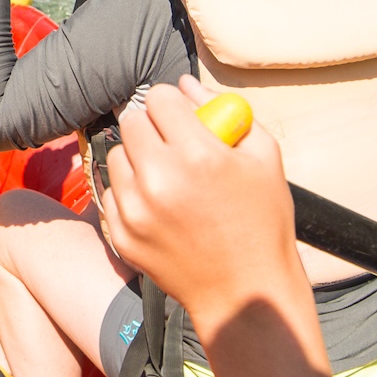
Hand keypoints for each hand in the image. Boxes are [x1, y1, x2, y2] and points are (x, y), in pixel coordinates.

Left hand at [99, 76, 305, 322]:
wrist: (246, 293)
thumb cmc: (263, 221)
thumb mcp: (263, 157)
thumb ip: (225, 111)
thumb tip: (185, 83)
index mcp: (199, 155)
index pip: (159, 98)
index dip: (173, 105)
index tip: (182, 119)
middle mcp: (160, 179)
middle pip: (132, 122)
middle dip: (153, 127)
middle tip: (173, 145)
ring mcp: (136, 210)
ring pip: (117, 155)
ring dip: (138, 158)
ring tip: (168, 179)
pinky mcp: (122, 234)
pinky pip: (113, 191)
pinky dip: (132, 192)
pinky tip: (160, 207)